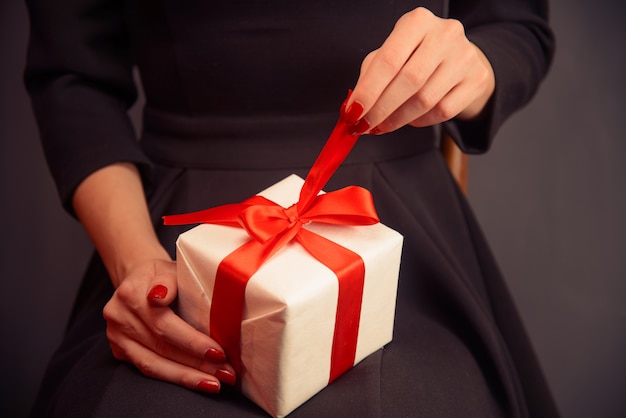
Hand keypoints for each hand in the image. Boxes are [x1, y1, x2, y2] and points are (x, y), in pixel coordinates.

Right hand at [103, 258, 235, 393]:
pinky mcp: (120, 350)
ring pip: (153, 365)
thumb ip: (169, 280)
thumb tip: (161, 295)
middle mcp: (119, 316)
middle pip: (161, 347)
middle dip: (196, 364)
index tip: (218, 353)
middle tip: (225, 373)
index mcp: (131, 293)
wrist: (138, 277)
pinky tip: (197, 381)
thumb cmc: (163, 274)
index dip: (191, 341)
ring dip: (187, 377)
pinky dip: (174, 377)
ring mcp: (116, 336)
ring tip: (214, 383)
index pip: (164, 323)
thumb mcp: (169, 268)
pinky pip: (148, 369)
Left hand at [343, 7, 494, 134]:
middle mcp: (445, 34)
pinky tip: (411, 119)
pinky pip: (443, 111)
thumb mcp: (393, 53)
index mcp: (417, 21)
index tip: (353, 113)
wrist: (460, 58)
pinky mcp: (476, 80)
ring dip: (398, 119)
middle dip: (381, 109)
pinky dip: (421, 121)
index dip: (368, 91)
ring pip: (425, 100)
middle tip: (365, 126)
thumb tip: (353, 107)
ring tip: (383, 125)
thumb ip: (371, 75)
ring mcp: (465, 57)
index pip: (388, 60)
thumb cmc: (418, 56)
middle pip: (408, 81)